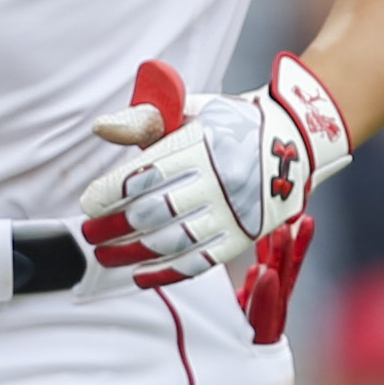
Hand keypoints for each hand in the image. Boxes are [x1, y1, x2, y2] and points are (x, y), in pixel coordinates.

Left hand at [77, 56, 352, 343]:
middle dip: (115, 226)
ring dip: (132, 253)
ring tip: (105, 255)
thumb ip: (146, 120)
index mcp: (203, 144)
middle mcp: (220, 179)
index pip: (147, 173)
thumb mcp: (193, 109)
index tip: (89, 203)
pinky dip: (166, 273)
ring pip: (173, 241)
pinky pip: (200, 262)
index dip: (111, 193)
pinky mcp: (243, 236)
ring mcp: (234, 212)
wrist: (294, 142)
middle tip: (89, 233)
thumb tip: (102, 129)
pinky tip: (139, 275)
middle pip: (156, 211)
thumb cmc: (229, 125)